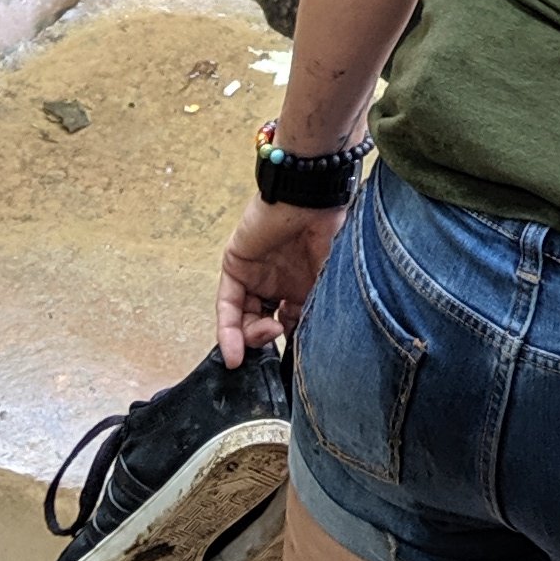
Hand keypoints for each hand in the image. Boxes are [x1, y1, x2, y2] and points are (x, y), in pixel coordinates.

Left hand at [218, 196, 341, 364]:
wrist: (312, 196)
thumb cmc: (332, 230)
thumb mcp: (332, 278)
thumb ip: (320, 309)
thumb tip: (320, 349)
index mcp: (304, 285)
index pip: (291, 323)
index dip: (291, 344)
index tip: (296, 364)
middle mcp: (278, 281)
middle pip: (264, 323)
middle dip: (268, 341)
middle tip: (277, 343)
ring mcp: (256, 274)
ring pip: (244, 317)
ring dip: (251, 337)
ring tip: (266, 336)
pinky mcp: (235, 265)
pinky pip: (227, 305)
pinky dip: (228, 331)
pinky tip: (235, 354)